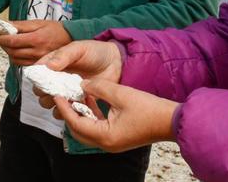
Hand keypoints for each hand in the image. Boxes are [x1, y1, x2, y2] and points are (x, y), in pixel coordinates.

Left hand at [0, 20, 70, 65]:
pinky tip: (16, 49)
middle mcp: (37, 52)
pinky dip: (15, 57)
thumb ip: (21, 25)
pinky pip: (21, 63)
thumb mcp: (38, 23)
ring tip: (8, 43)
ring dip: (8, 51)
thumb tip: (5, 24)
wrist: (70, 39)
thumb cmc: (54, 28)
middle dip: (3, 44)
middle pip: (12, 51)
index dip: (1, 38)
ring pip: (15, 59)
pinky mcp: (38, 65)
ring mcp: (38, 60)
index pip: (12, 41)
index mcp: (36, 39)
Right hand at [33, 40, 122, 108]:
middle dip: (45, 94)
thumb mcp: (78, 48)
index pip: (37, 74)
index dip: (37, 79)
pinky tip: (75, 105)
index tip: (45, 81)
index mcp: (52, 64)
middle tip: (57, 91)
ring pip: (49, 103)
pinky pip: (65, 112)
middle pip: (40, 92)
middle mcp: (56, 79)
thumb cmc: (95, 51)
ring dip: (54, 104)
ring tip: (67, 99)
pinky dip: (66, 112)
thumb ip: (63, 56)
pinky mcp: (76, 102)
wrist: (115, 62)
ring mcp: (65, 92)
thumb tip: (48, 66)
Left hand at [53, 79, 177, 152]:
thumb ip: (99, 87)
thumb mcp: (121, 94)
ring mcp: (111, 143)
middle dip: (68, 113)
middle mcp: (105, 144)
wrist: (171, 121)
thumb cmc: (149, 109)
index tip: (56, 94)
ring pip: (86, 130)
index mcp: (105, 136)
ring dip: (79, 115)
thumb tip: (82, 83)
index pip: (75, 122)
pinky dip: (90, 116)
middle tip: (62, 96)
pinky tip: (91, 101)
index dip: (64, 107)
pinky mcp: (117, 138)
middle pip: (77, 130)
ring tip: (74, 96)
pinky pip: (97, 129)